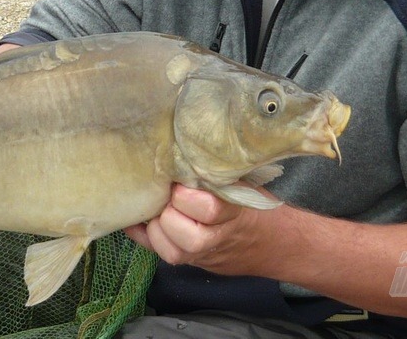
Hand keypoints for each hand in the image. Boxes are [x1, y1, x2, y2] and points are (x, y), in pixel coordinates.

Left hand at [124, 183, 274, 276]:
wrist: (269, 242)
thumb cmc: (251, 201)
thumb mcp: (242, 181)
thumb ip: (217, 171)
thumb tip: (183, 145)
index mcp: (235, 211)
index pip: (209, 209)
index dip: (187, 195)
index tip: (180, 179)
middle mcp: (220, 237)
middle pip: (190, 237)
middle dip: (170, 214)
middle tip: (166, 195)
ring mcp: (205, 253)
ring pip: (174, 253)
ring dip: (156, 230)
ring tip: (156, 209)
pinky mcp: (191, 262)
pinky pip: (161, 255)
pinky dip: (144, 237)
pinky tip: (137, 220)